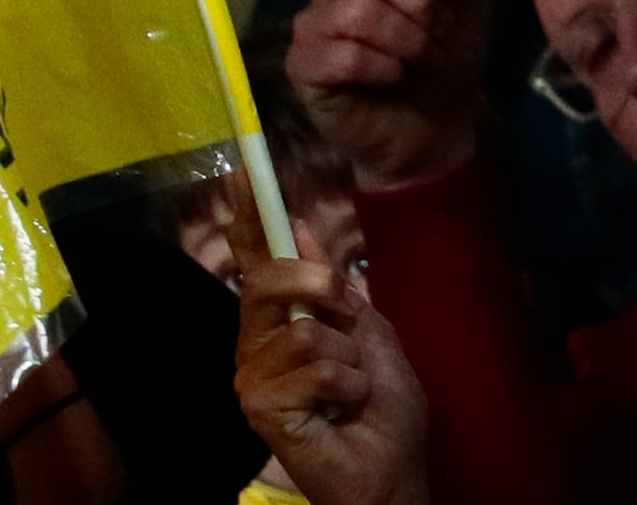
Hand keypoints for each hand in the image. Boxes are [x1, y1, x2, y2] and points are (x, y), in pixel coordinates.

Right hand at [234, 219, 432, 504]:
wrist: (390, 464)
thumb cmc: (381, 405)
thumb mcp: (369, 328)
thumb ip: (333, 285)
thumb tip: (295, 225)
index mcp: (280, 322)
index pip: (256, 263)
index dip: (249, 219)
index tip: (246, 172)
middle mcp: (256, 346)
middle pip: (265, 282)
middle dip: (316, 283)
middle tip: (346, 307)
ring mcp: (254, 378)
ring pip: (302, 329)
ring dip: (348, 357)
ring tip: (350, 388)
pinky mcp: (260, 408)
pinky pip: (314, 367)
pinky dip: (347, 385)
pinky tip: (343, 409)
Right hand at [280, 0, 488, 192]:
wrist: (433, 125)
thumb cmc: (448, 60)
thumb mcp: (469, 9)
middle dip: (419, 3)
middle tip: (439, 36)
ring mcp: (318, 21)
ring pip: (360, 11)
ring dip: (406, 41)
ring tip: (418, 61)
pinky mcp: (304, 62)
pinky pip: (345, 53)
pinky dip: (381, 69)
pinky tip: (389, 79)